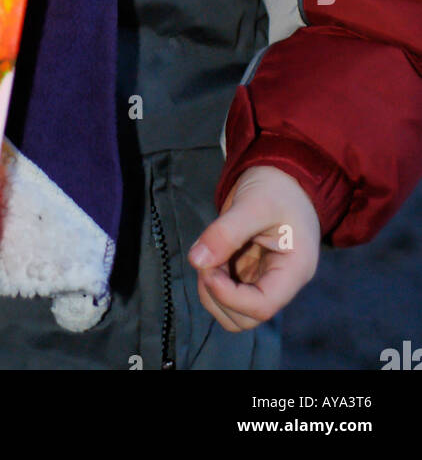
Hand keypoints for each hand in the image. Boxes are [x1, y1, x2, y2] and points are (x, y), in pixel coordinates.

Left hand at [187, 164, 320, 330]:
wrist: (283, 172)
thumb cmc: (277, 185)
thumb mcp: (253, 203)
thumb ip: (225, 232)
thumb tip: (196, 261)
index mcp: (294, 269)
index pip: (262, 306)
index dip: (230, 297)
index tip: (208, 270)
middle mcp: (281, 282)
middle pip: (246, 317)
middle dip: (217, 295)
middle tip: (206, 260)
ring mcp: (265, 278)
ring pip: (234, 310)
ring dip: (211, 290)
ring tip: (208, 254)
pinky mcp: (250, 271)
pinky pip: (227, 290)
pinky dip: (212, 278)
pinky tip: (211, 252)